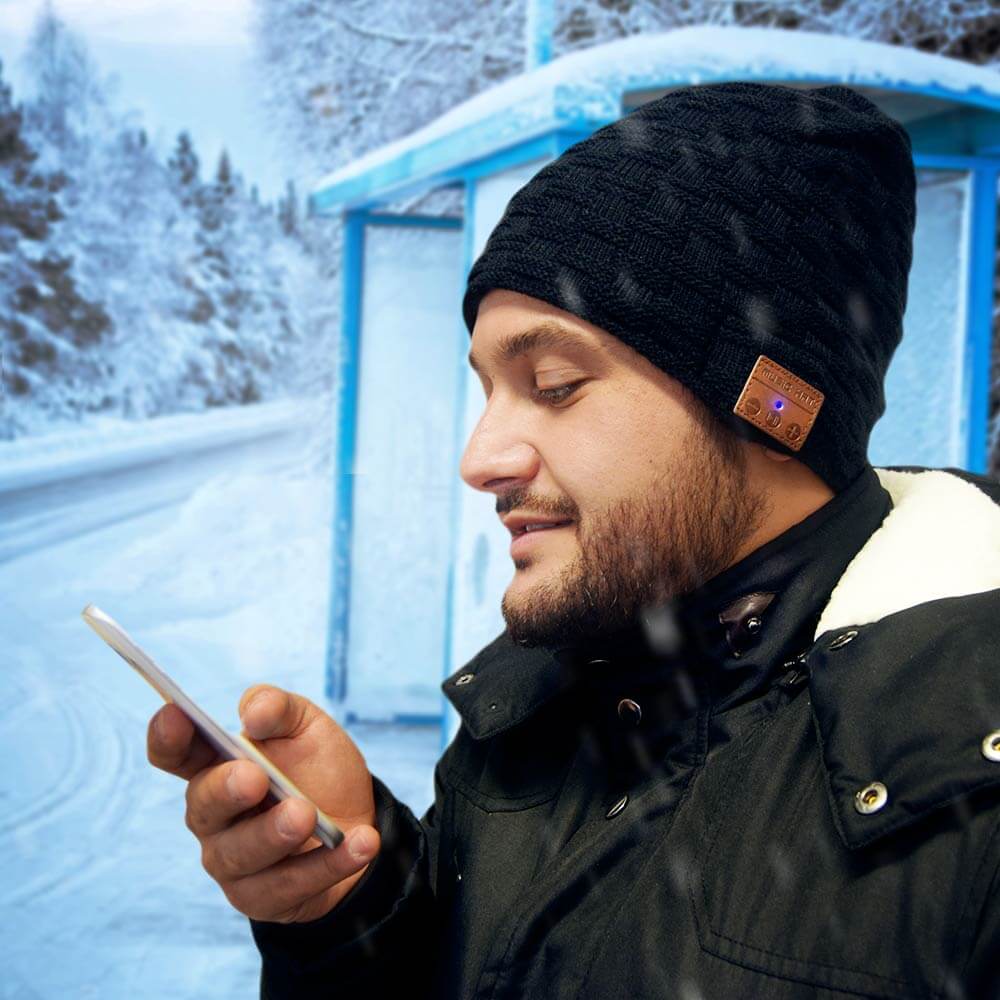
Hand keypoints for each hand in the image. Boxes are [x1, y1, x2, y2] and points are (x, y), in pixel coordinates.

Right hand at [147, 685, 379, 923]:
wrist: (358, 820)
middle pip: (203, 805)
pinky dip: (329, 864)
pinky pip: (290, 885)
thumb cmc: (319, 768)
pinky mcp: (261, 898)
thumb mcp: (308, 727)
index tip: (174, 715)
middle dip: (226, 790)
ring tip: (308, 815)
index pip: (176, 753)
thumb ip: (279, 708)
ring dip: (276, 834)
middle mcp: (212, 815)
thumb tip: (252, 714)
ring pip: (243, 853)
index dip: (167, 736)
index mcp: (215, 765)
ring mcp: (231, 860)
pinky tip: (361, 843)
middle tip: (255, 777)